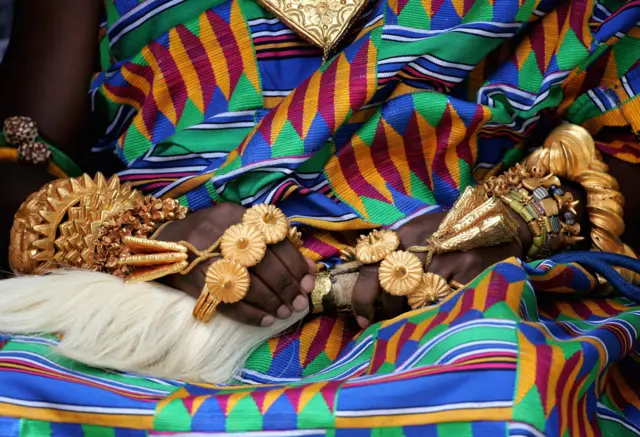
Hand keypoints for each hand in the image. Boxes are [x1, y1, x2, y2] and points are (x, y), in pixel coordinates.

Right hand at [157, 203, 315, 326]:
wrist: (161, 243)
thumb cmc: (211, 236)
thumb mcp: (239, 229)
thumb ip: (273, 245)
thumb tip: (309, 270)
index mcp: (237, 215)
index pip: (275, 240)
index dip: (296, 264)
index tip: (308, 283)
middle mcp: (222, 232)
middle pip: (264, 263)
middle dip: (286, 287)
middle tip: (299, 304)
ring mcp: (204, 256)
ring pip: (247, 284)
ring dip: (270, 302)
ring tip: (284, 313)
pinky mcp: (192, 279)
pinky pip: (226, 301)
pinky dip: (248, 313)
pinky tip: (263, 320)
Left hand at [351, 212, 522, 328]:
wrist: (503, 223)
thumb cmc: (455, 231)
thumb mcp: (422, 230)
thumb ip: (396, 251)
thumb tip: (370, 287)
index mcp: (407, 232)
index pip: (372, 267)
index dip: (362, 297)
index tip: (362, 318)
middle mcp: (424, 243)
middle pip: (391, 289)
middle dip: (386, 312)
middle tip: (386, 324)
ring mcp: (450, 259)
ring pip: (416, 301)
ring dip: (409, 317)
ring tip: (412, 321)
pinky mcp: (472, 273)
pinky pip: (444, 306)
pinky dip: (436, 316)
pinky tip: (438, 317)